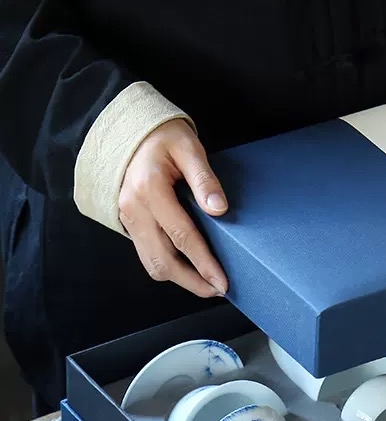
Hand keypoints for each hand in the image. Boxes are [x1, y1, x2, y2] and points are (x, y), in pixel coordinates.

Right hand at [119, 119, 228, 297]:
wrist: (127, 131)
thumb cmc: (162, 137)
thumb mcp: (189, 147)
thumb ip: (204, 179)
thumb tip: (220, 209)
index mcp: (149, 190)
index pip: (181, 236)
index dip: (203, 262)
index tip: (222, 281)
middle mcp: (134, 209)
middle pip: (163, 260)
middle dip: (192, 281)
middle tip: (218, 289)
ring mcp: (128, 218)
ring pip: (152, 263)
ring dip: (180, 279)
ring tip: (206, 284)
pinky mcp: (129, 223)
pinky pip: (147, 254)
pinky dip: (168, 267)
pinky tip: (189, 269)